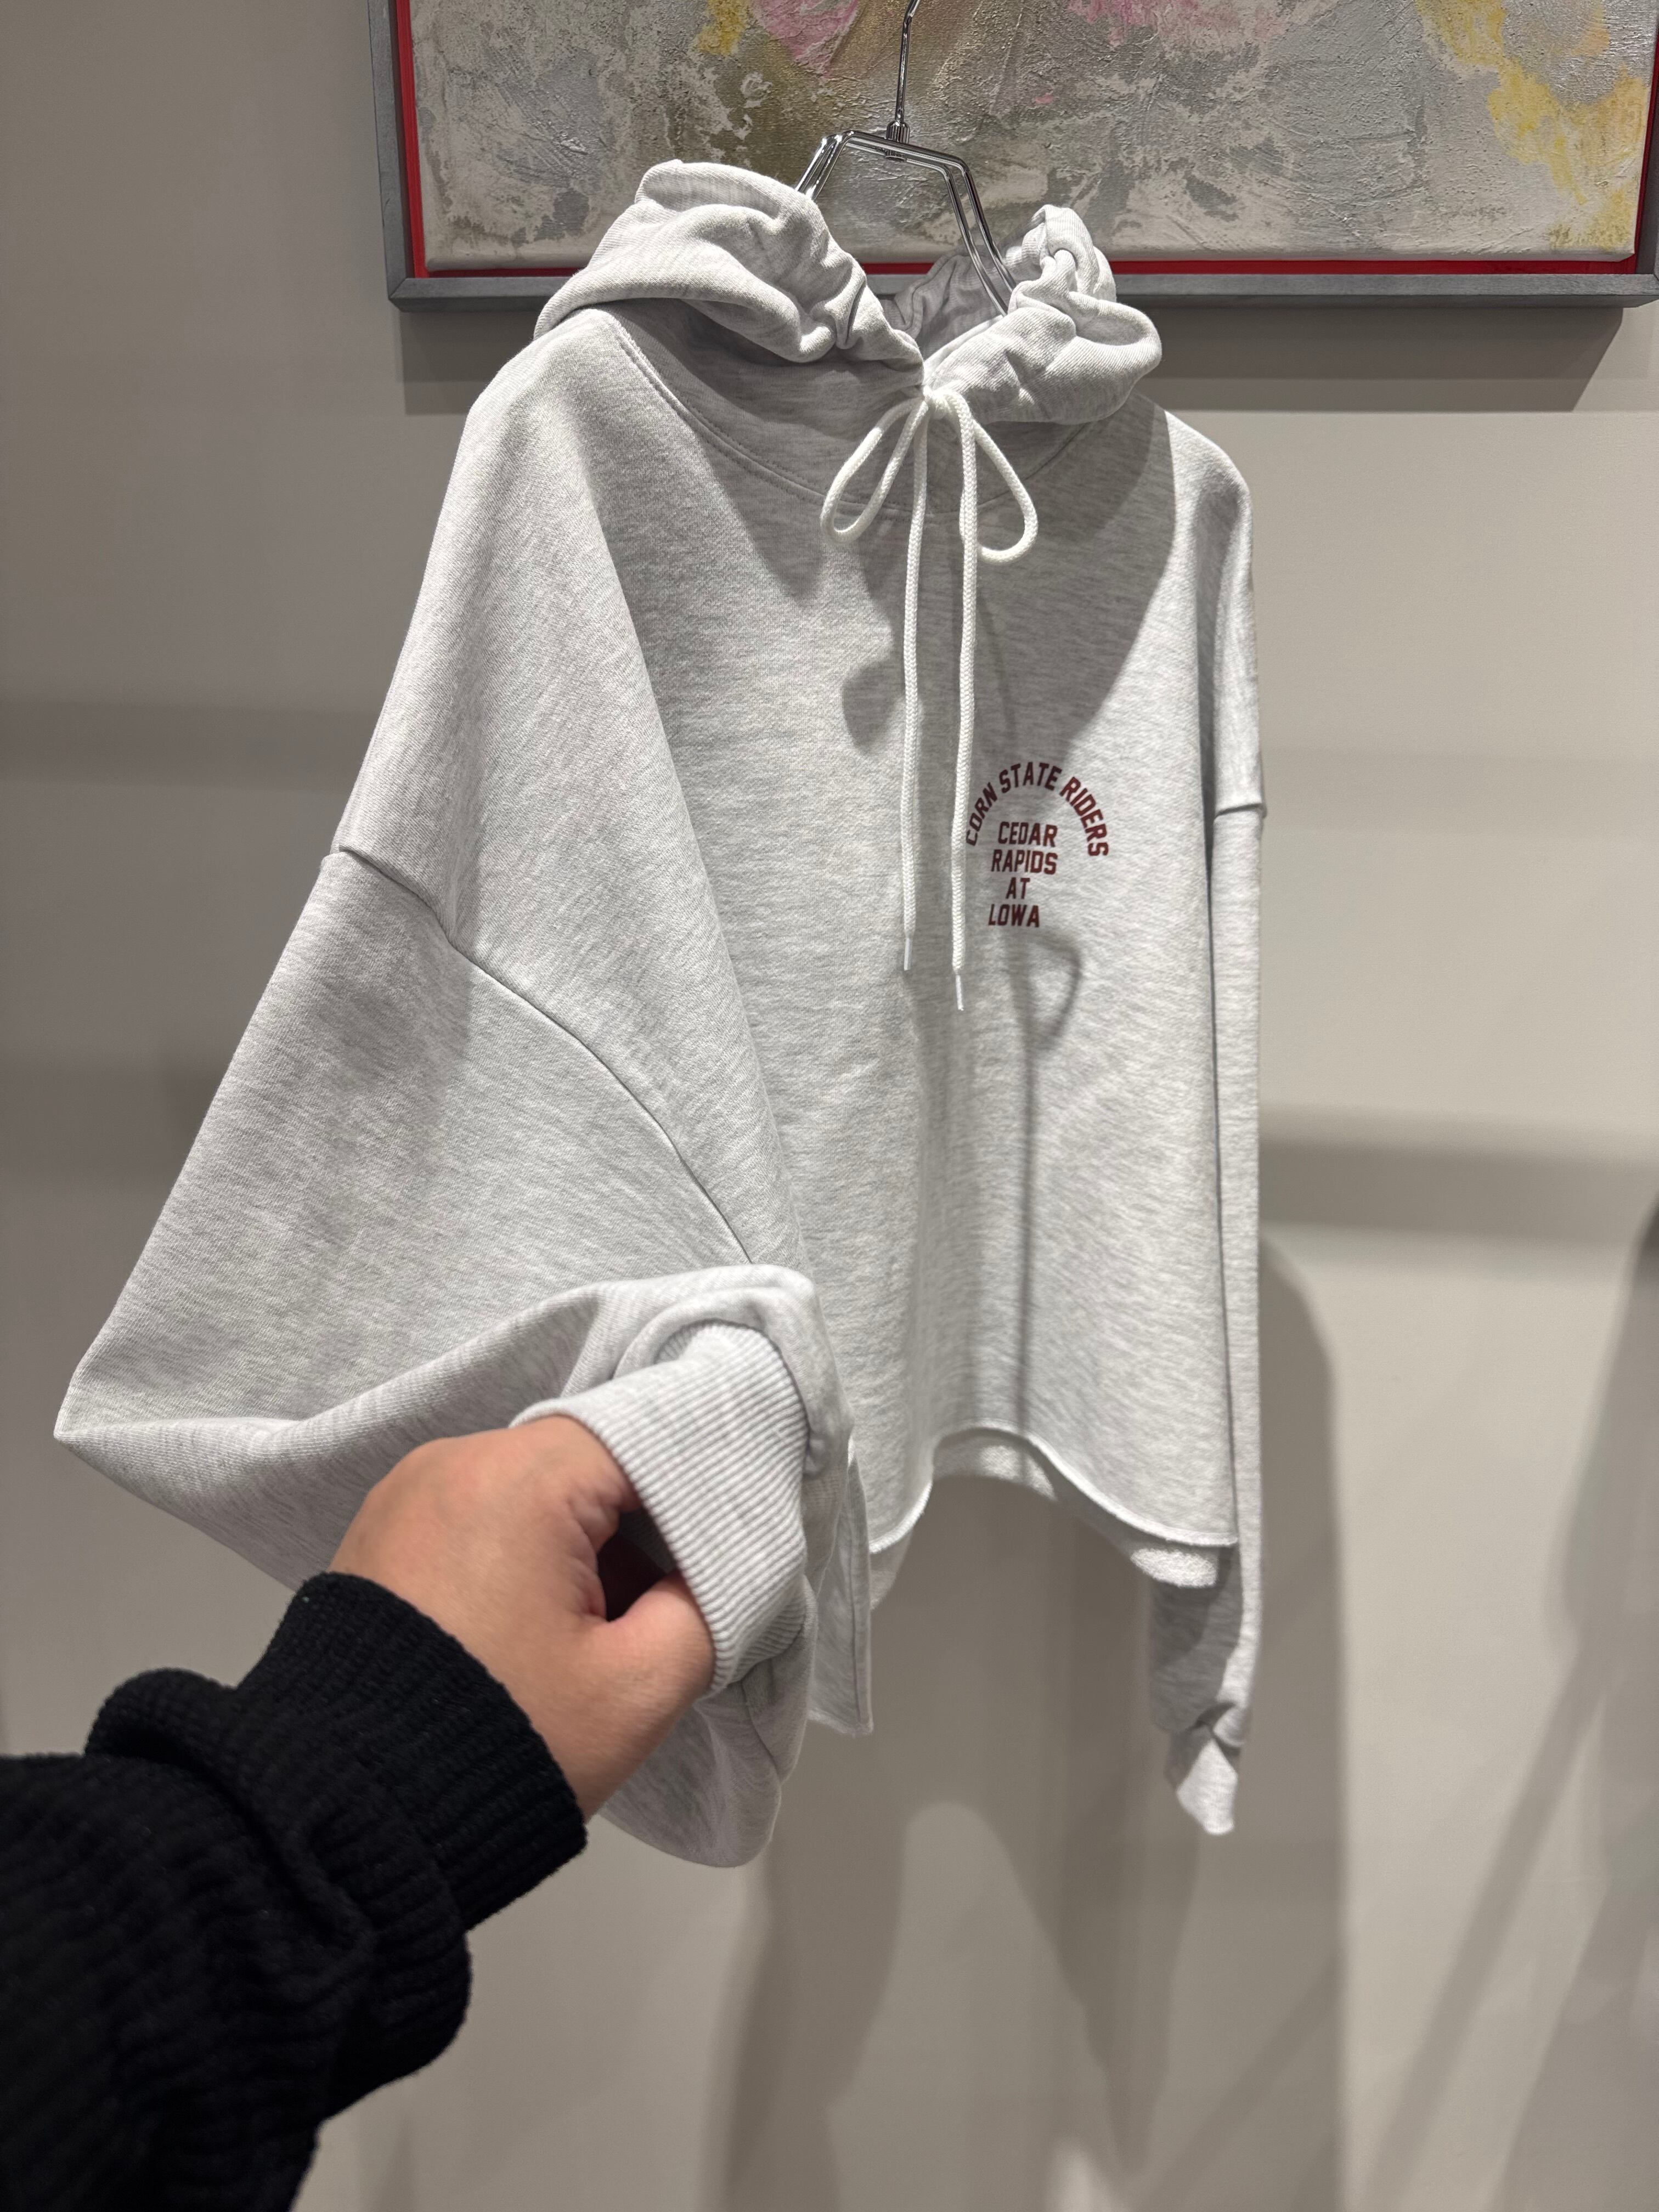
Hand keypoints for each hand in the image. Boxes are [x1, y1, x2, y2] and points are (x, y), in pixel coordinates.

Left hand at [330, 1417, 713, 1814]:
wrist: (349, 1818)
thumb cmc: (500, 1744)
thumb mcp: (639, 1686)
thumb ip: (707, 1608)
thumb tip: (707, 1574)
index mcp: (516, 1478)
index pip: (642, 1445)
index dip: (695, 1500)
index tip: (718, 1562)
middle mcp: (451, 1463)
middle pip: (585, 1465)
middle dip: (635, 1530)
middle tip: (659, 1610)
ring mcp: (407, 1496)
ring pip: (532, 1493)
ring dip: (578, 1548)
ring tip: (591, 1636)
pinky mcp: (382, 1536)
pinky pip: (479, 1519)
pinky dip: (521, 1559)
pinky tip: (534, 1632)